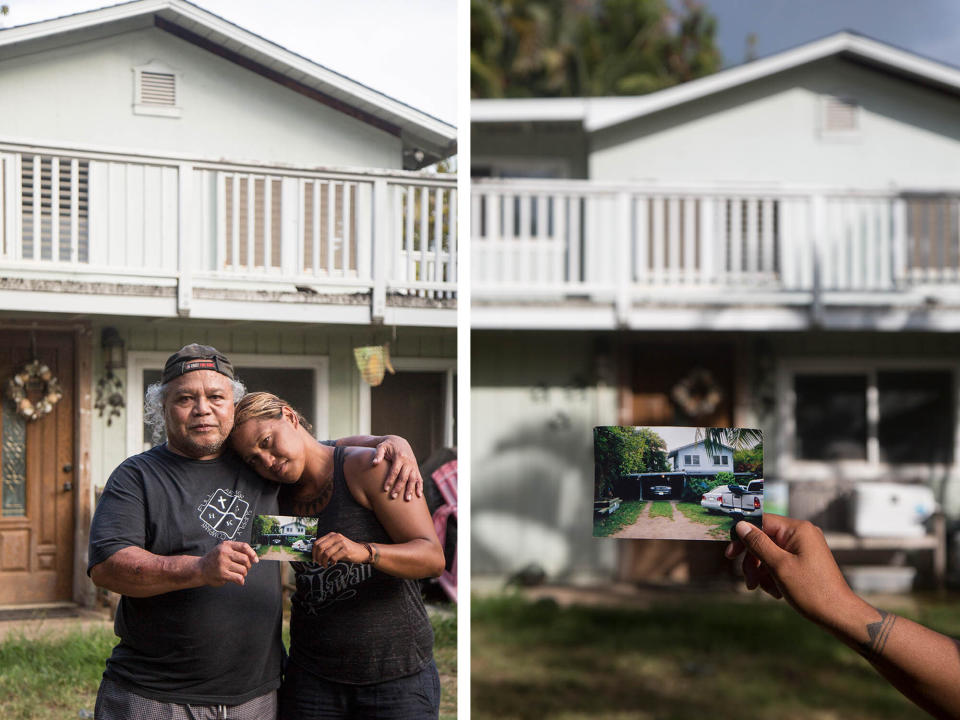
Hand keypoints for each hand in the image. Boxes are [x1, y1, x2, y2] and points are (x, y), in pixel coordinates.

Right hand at [199, 541, 257, 586]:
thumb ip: (237, 550)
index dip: (252, 553)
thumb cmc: (215, 559)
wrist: (200, 569)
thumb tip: (254, 558)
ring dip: (244, 573)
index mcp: (226, 545)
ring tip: (239, 574)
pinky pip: (238, 578)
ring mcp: (223, 564)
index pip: (244, 546)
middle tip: (245, 568)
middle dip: (248, 565)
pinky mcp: (222, 574)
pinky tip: (238, 580)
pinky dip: (241, 580)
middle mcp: (224, 553)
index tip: (255, 560)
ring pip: (243, 569)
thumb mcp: (224, 549)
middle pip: (245, 559)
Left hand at [312, 532, 366, 567]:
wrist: (361, 551)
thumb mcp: (336, 545)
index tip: (314, 559)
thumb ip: (327, 547)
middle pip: (320, 547)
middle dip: (317, 557)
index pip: (317, 542)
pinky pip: (334, 557)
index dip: (313, 552)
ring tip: (325, 565)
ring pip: (326, 553)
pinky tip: (334, 563)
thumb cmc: (347, 550)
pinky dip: (332, 562)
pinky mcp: (346, 550)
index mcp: (332, 535)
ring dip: (324, 562)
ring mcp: (342, 543)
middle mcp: (336, 537)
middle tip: (319, 563)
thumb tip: (315, 555)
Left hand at [373, 435, 422, 500]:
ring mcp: (413, 465)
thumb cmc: (388, 446)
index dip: (390, 480)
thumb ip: (378, 454)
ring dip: (410, 489)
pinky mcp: (416, 468)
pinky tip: (418, 495)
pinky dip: (420, 487)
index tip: (385, 489)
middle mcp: (408, 462)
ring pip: (413, 479)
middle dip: (399, 487)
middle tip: (393, 497)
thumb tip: (374, 463)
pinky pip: (419, 478)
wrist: (399, 442)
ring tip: (407, 499)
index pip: (395, 471)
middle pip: (404, 477)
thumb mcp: (382, 446)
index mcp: (400, 456)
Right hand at [725, 513, 857, 627]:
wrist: (838, 615)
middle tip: (748, 581)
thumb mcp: (779, 566)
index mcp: (798, 530)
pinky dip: (773, 576)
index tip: (731, 555)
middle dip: (753, 561)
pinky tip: (776, 592)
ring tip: (763, 590)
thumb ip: (758, 543)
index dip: (743, 537)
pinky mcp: (805, 561)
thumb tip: (741, 525)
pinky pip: (780, 562)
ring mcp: (804, 548)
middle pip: (764, 539)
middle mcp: (802, 535)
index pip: (761, 522)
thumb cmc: (812, 590)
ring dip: (761, 571)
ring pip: (770, 553)